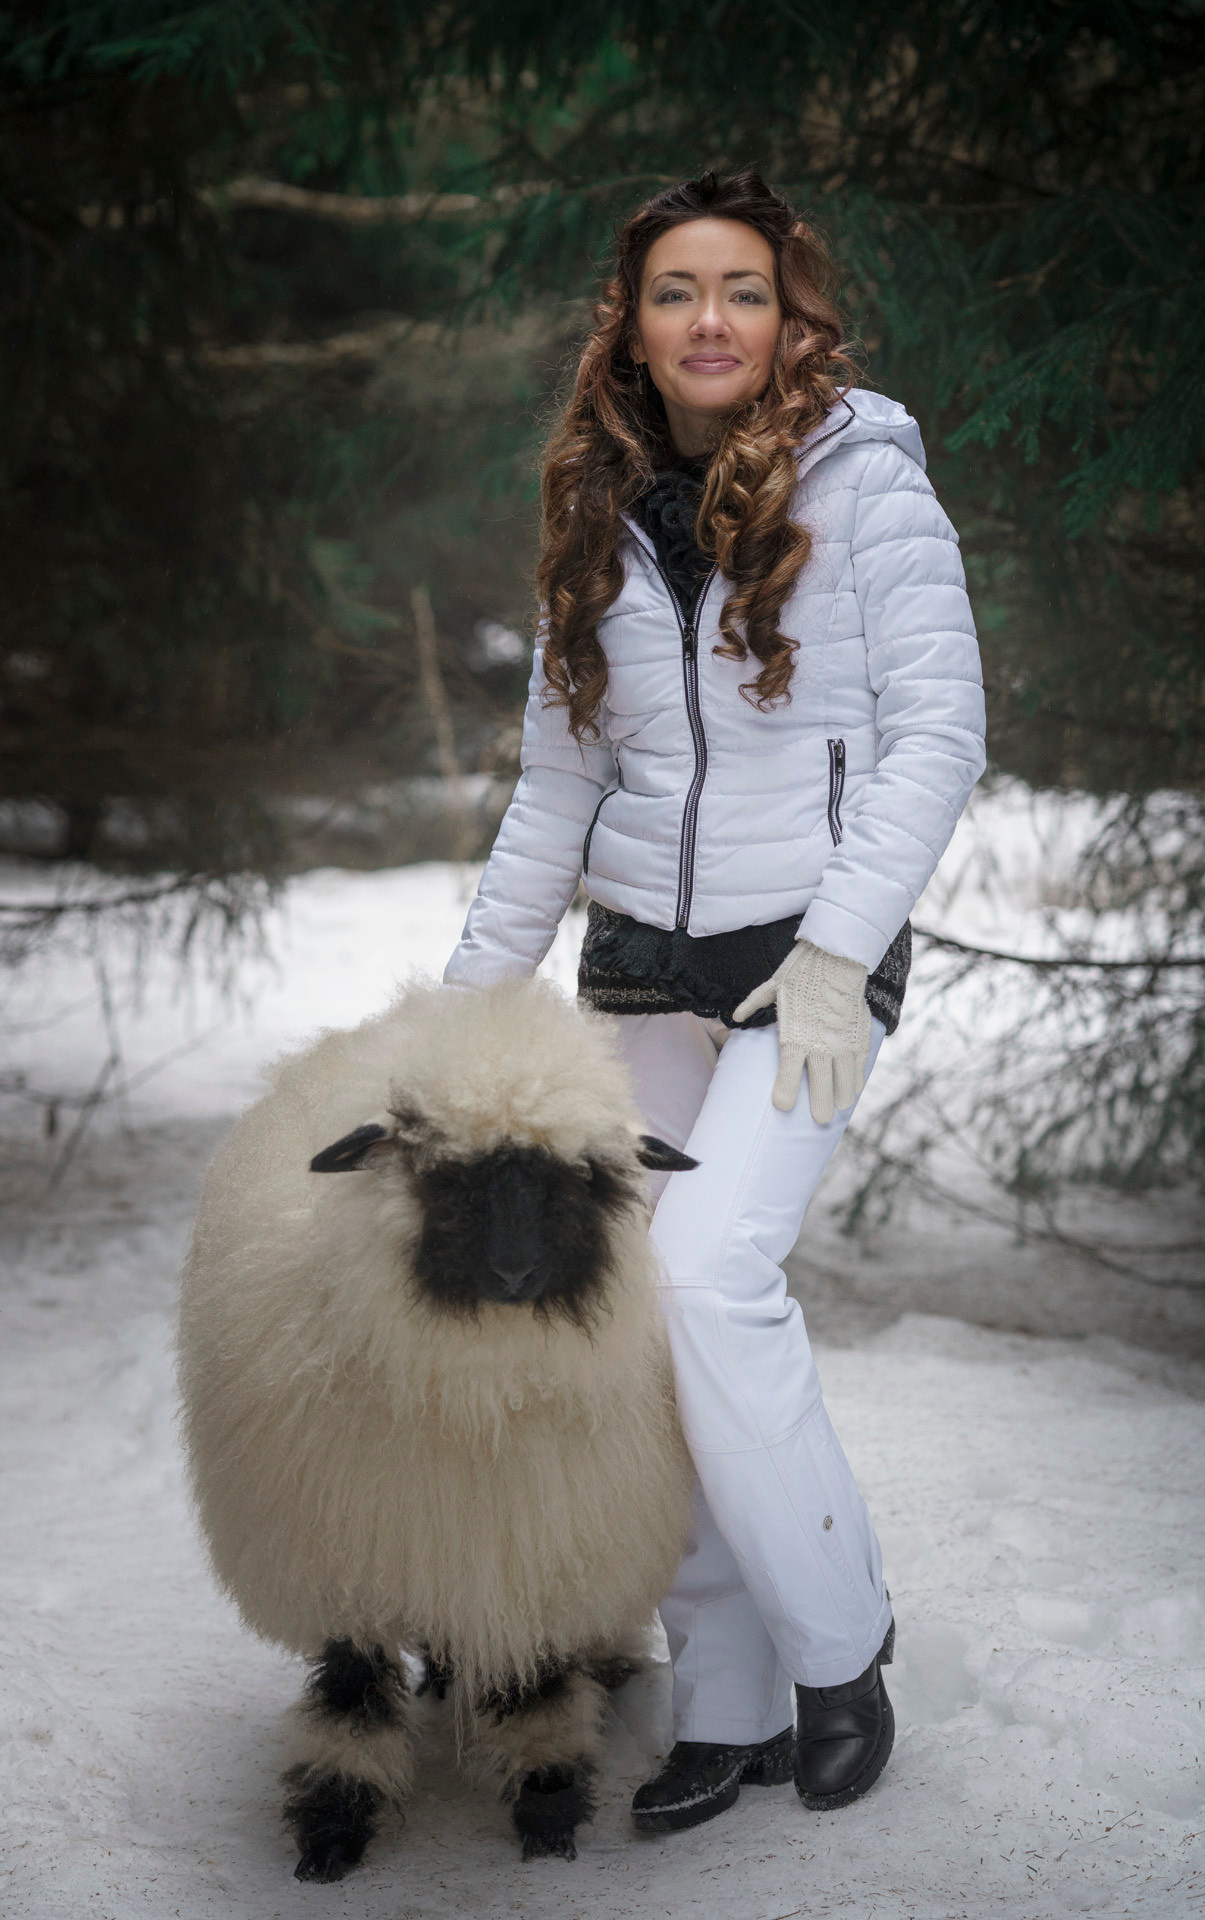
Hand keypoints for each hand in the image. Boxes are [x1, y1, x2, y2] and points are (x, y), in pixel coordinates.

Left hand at [732, 939, 871, 1121]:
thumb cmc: (801, 972)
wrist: (836, 958)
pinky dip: (856, 1080)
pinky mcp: (859, 1038)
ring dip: (841, 1098)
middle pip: (821, 1089)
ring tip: (837, 1107)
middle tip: (818, 1119)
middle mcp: (820, 1047)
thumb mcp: (772, 988)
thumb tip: (735, 1016)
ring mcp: (842, 1044)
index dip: (785, 1094)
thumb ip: (753, 1005)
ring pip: (845, 1083)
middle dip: (820, 1108)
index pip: (788, 1077)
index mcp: (794, 1038)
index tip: (783, 1106)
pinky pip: (859, 1067)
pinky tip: (852, 1089)